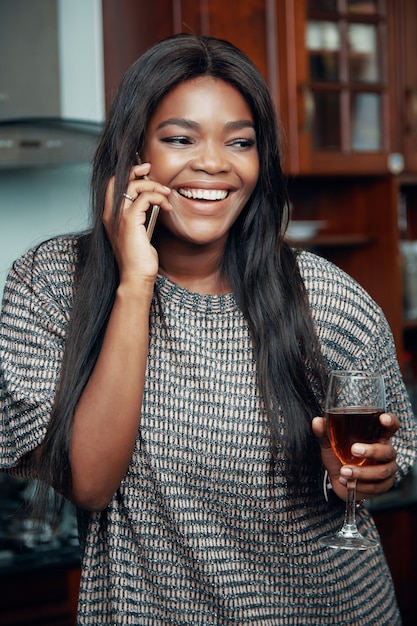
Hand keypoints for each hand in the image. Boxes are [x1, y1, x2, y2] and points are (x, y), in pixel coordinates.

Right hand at [103, 162, 171, 287]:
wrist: (136, 276)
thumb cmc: (139, 259)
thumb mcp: (138, 233)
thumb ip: (139, 216)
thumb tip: (151, 201)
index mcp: (110, 217)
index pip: (112, 186)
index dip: (127, 175)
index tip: (143, 172)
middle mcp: (110, 214)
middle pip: (117, 180)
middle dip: (134, 170)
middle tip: (149, 169)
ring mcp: (118, 217)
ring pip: (133, 186)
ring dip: (153, 186)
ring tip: (165, 194)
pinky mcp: (130, 221)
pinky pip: (145, 198)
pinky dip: (158, 197)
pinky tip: (166, 206)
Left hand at [312, 412, 398, 501]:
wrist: (339, 481)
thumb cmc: (339, 457)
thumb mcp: (330, 444)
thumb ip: (325, 432)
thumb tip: (317, 421)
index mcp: (377, 437)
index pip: (391, 426)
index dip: (390, 421)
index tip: (382, 419)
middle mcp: (386, 451)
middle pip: (386, 450)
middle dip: (371, 451)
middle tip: (354, 450)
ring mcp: (387, 469)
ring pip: (381, 471)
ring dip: (361, 472)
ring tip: (344, 472)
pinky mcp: (384, 485)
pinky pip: (375, 486)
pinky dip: (359, 485)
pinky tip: (347, 482)